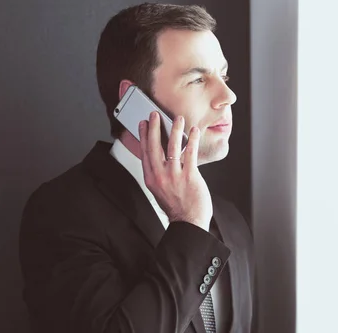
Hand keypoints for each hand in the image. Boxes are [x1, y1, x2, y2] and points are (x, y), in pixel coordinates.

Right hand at [138, 111, 212, 230]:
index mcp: (151, 179)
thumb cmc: (177, 207)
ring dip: (175, 130)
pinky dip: (192, 140)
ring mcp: (174, 176)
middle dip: (154, 128)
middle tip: (155, 115)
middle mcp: (160, 176)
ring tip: (178, 119)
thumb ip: (158, 173)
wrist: (188, 222)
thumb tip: (161, 156)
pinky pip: (190, 153)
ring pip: (172, 146)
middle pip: (154, 146)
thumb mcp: (160, 190)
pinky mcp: (189, 176)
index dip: (143, 136)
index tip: (143, 124)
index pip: (145, 152)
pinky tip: (193, 131)